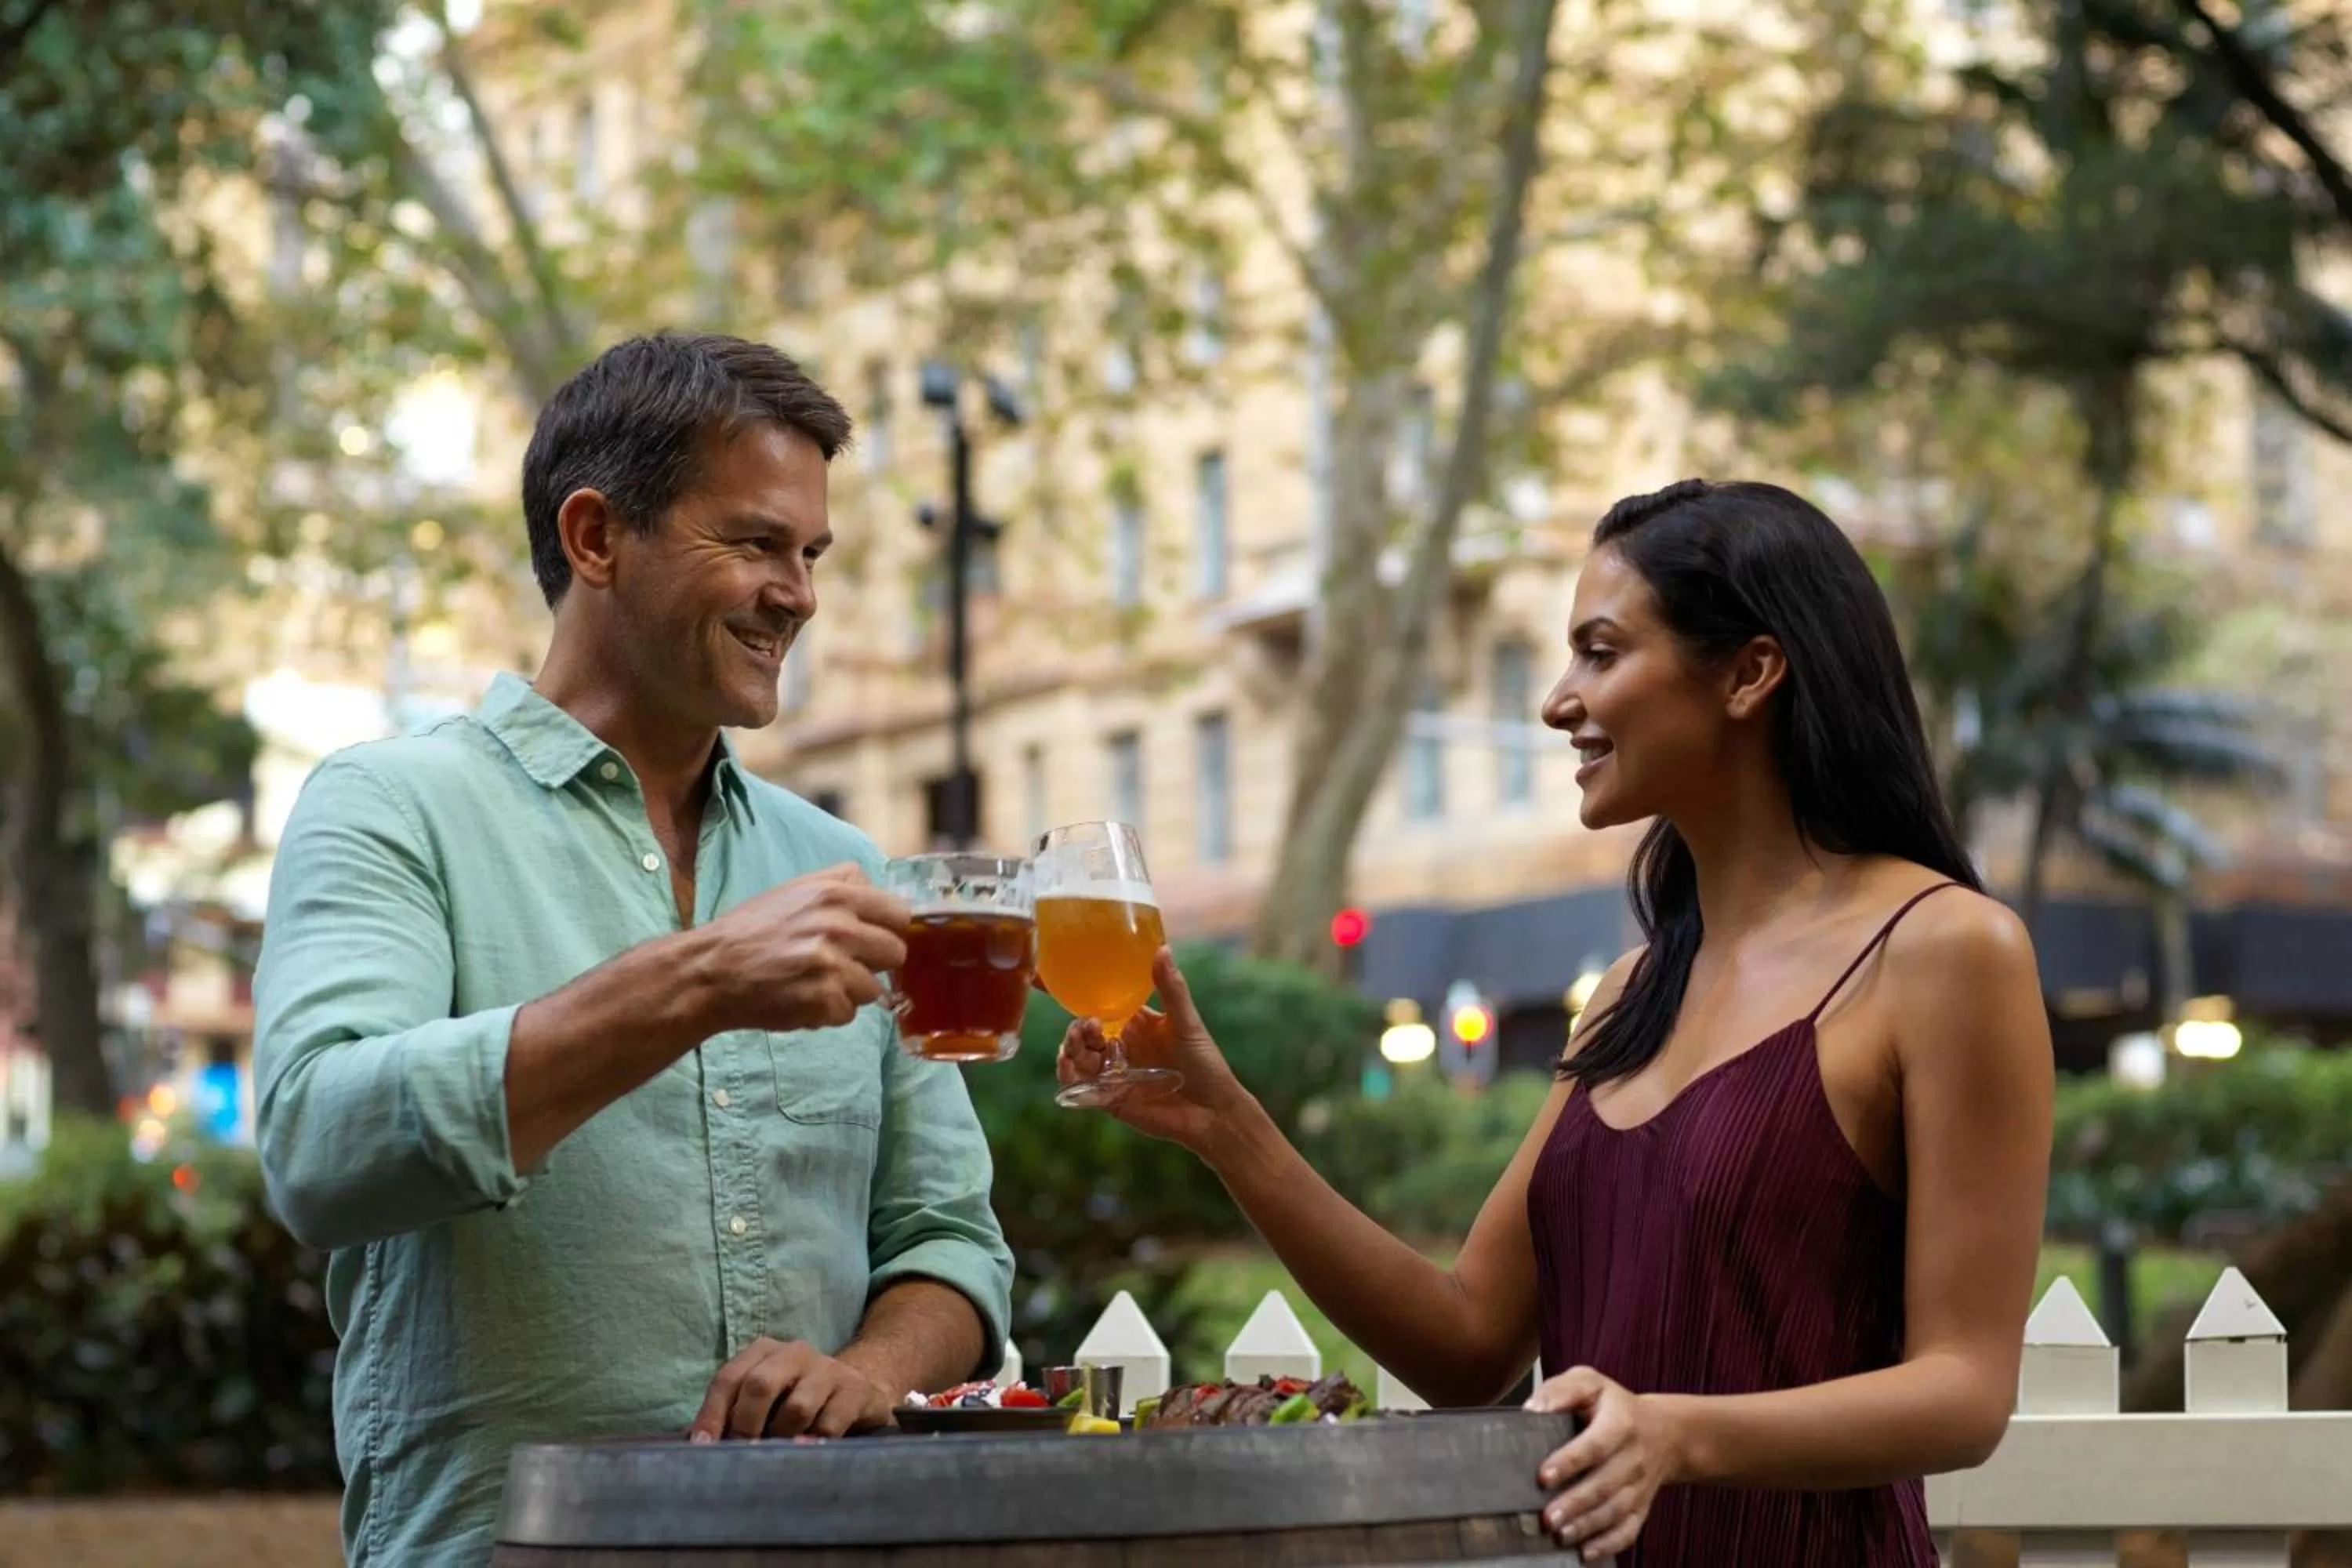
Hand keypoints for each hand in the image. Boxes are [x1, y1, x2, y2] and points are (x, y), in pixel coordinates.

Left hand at [689, 1337, 897, 1441]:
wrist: (859, 1391)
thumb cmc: (796, 1401)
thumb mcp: (764, 1402)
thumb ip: (732, 1417)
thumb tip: (691, 1446)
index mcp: (763, 1351)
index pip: (728, 1379)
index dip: (712, 1414)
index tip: (702, 1447)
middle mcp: (794, 1352)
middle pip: (760, 1385)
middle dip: (746, 1425)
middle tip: (742, 1454)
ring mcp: (828, 1368)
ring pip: (796, 1408)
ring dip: (783, 1438)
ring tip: (781, 1452)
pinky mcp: (855, 1389)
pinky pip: (828, 1424)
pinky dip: (813, 1444)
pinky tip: (809, 1452)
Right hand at [700, 864, 908, 1033]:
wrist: (711, 970)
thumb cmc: (752, 930)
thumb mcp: (796, 889)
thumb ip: (841, 882)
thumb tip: (878, 889)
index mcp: (835, 894)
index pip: (900, 913)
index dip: (889, 929)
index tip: (875, 938)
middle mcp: (838, 927)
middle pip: (896, 953)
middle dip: (874, 963)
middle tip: (845, 964)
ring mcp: (832, 966)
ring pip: (874, 988)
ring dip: (849, 992)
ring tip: (815, 983)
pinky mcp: (823, 1001)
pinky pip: (849, 1013)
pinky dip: (829, 1013)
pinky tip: (803, 999)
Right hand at [1055, 948, 1255, 1152]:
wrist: (1212, 1112)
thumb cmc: (1205, 1064)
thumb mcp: (1187, 1023)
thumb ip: (1171, 989)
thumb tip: (1162, 948)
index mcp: (1136, 1022)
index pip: (1101, 1003)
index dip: (1079, 993)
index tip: (1053, 979)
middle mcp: (1121, 1044)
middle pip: (1084, 1030)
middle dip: (1077, 1026)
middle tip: (1088, 1027)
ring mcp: (1113, 1071)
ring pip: (1077, 1055)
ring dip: (1070, 1047)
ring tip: (1077, 1045)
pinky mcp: (1108, 1097)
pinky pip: (1080, 1084)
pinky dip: (1068, 1074)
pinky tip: (1068, 1066)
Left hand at [1526, 1367, 1681, 1559]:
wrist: (1664, 1432)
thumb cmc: (1613, 1405)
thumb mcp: (1590, 1382)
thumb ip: (1561, 1391)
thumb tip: (1531, 1410)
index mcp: (1621, 1423)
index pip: (1596, 1445)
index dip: (1570, 1462)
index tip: (1543, 1476)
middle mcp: (1634, 1457)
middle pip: (1605, 1484)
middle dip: (1575, 1503)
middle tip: (1546, 1518)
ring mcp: (1639, 1486)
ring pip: (1615, 1511)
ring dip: (1587, 1526)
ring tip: (1559, 1535)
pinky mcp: (1641, 1507)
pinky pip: (1629, 1530)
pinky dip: (1608, 1544)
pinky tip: (1586, 1554)